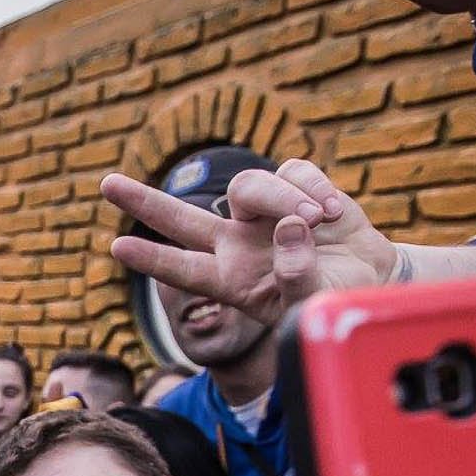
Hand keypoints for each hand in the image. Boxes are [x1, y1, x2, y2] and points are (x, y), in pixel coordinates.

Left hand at [104, 160, 395, 326]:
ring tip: (319, 222)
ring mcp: (259, 214)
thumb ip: (298, 275)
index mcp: (232, 281)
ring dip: (284, 199)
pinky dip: (314, 188)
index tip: (117, 248)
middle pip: (181, 218)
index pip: (184, 269)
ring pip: (248, 186)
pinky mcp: (290, 185)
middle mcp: (235, 244)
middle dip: (144, 202)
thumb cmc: (332, 299)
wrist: (369, 279)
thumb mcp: (313, 304)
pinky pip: (292, 171)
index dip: (153, 258)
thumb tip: (290, 228)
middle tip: (106, 185)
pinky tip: (333, 215)